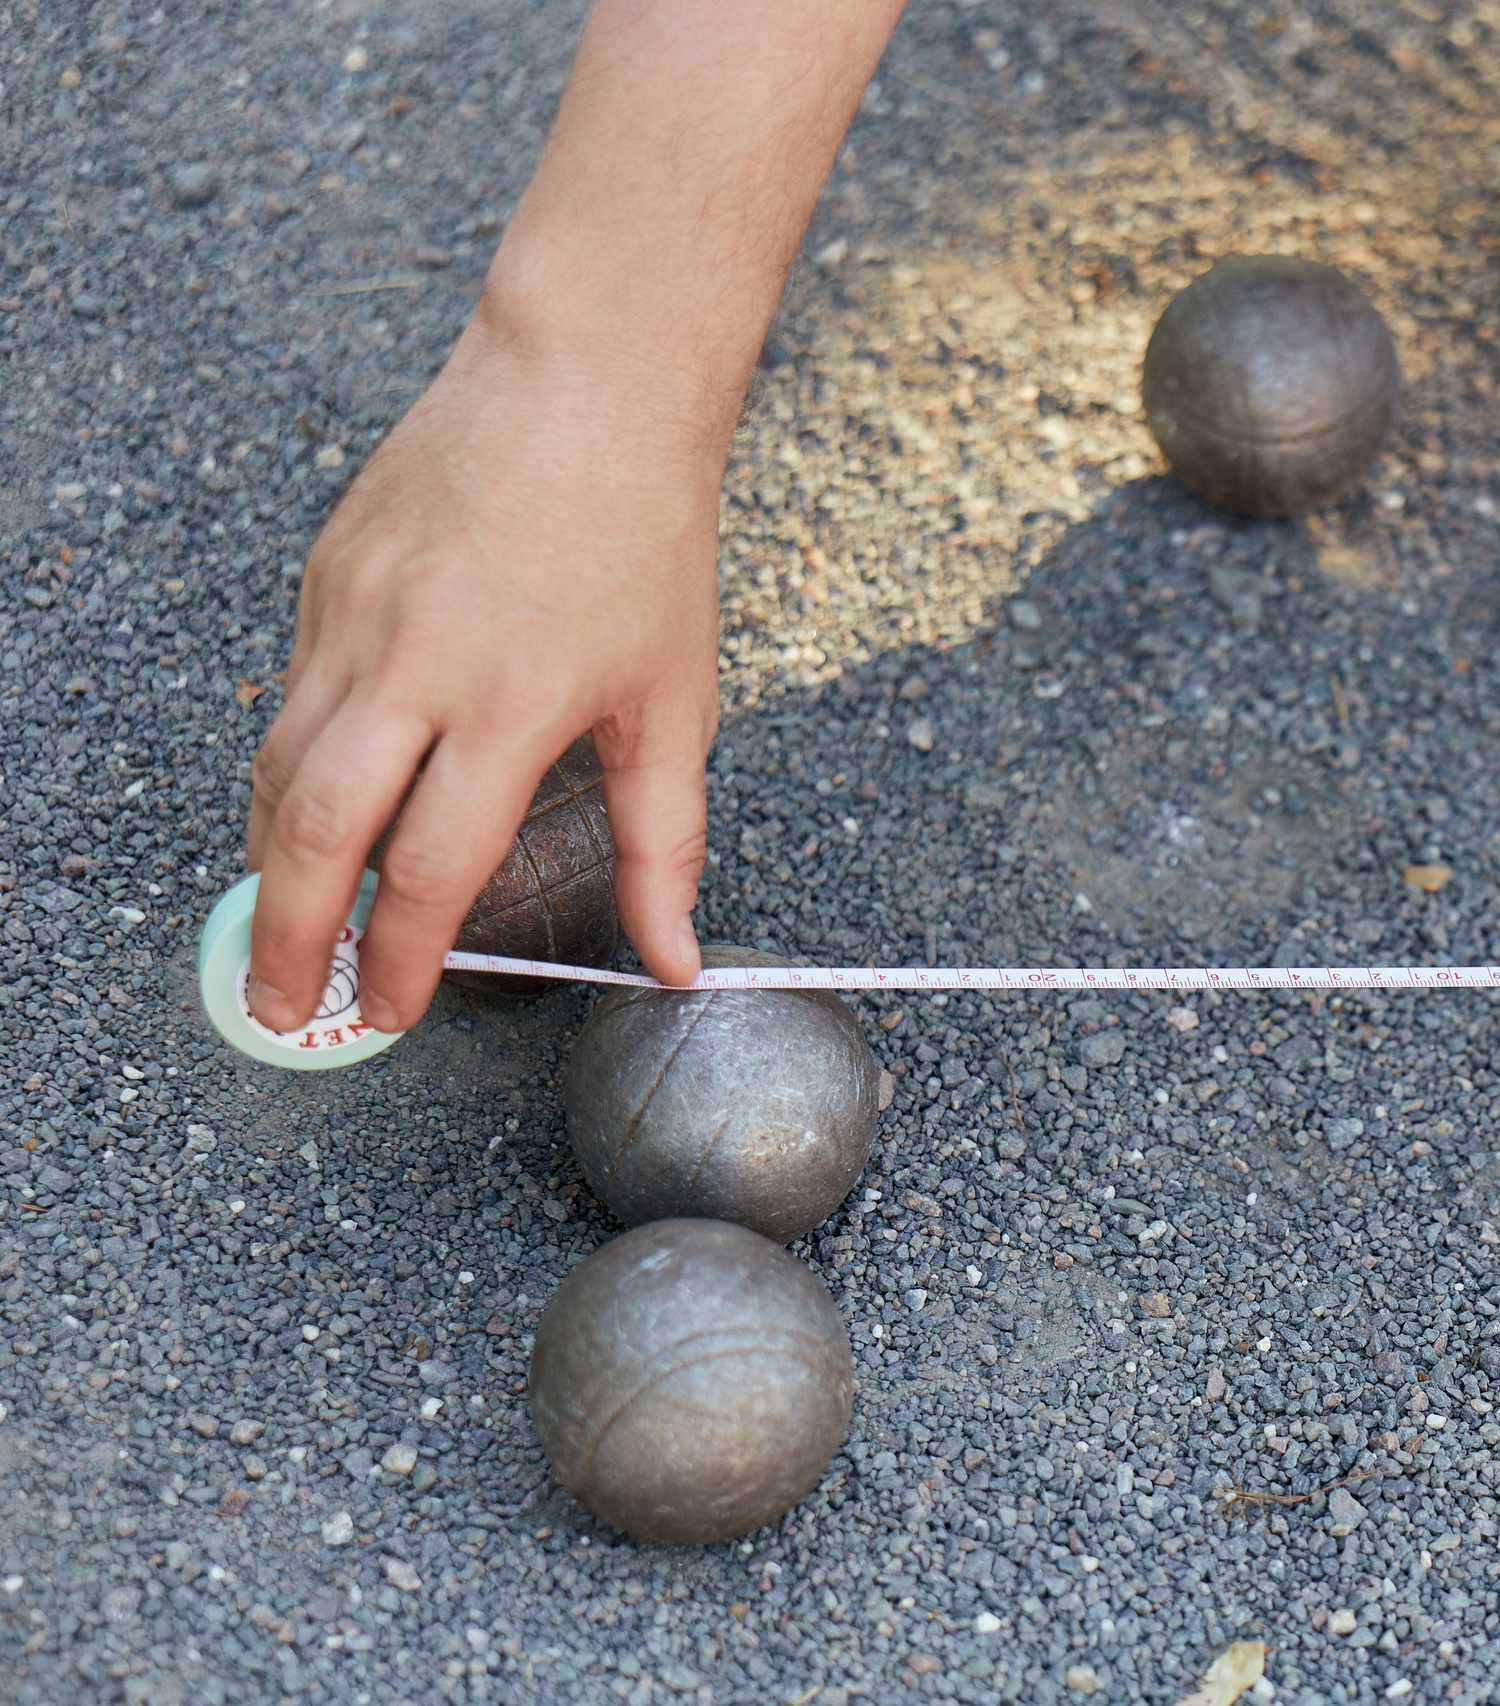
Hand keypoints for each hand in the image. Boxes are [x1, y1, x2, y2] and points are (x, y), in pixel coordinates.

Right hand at [244, 319, 720, 1033]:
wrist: (587, 382)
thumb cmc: (648, 541)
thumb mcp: (676, 701)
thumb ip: (666, 843)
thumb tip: (676, 960)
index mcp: (513, 700)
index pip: (432, 867)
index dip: (406, 958)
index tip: (393, 1012)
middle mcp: (417, 661)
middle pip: (316, 832)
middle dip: (292, 938)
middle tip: (286, 1009)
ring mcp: (356, 613)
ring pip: (279, 767)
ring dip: (274, 864)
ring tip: (290, 930)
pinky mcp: (324, 575)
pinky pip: (288, 700)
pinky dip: (286, 772)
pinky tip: (309, 818)